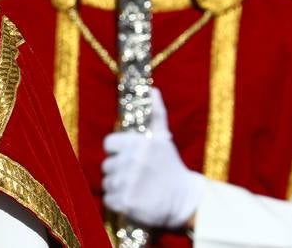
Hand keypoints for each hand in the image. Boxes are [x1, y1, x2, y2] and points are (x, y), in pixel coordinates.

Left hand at [102, 88, 204, 229]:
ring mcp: (128, 182)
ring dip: (118, 187)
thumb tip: (153, 90)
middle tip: (136, 176)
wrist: (185, 200)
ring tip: (136, 188)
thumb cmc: (171, 167)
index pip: (108, 144)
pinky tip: (133, 200)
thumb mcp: (163, 139)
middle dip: (118, 171)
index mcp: (137, 143)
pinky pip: (109, 200)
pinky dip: (118, 202)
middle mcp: (132, 161)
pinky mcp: (126, 202)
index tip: (129, 158)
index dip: (116, 151)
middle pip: (107, 165)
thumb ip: (156, 114)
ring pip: (107, 183)